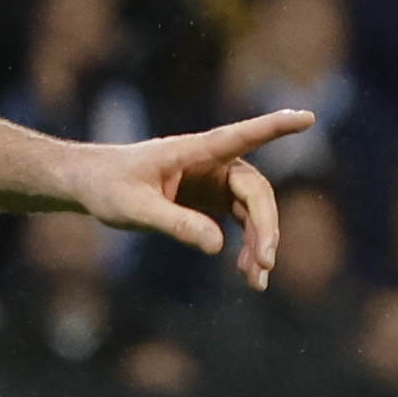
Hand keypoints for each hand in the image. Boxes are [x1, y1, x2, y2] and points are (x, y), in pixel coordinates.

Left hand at [57, 110, 310, 287]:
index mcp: (191, 152)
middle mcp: (210, 162)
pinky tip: (249, 273)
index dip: (274, 127)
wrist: (90, 185)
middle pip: (255, 190)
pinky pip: (242, 221)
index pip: (239, 136)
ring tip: (258, 279)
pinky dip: (248, 246)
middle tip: (265, 263)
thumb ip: (174, 223)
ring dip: (261, 242)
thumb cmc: (107, 187)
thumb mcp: (134, 209)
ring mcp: (215, 181)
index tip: (307, 117)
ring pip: (254, 209)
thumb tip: (218, 246)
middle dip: (265, 226)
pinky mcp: (213, 199)